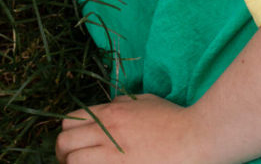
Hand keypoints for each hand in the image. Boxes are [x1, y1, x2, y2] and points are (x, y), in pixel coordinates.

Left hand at [57, 95, 203, 163]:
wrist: (196, 140)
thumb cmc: (175, 120)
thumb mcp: (146, 102)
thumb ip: (123, 105)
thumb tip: (109, 107)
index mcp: (110, 114)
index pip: (70, 122)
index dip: (69, 134)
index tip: (75, 144)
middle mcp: (106, 134)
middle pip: (64, 142)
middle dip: (64, 152)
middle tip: (73, 160)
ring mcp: (112, 156)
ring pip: (72, 162)